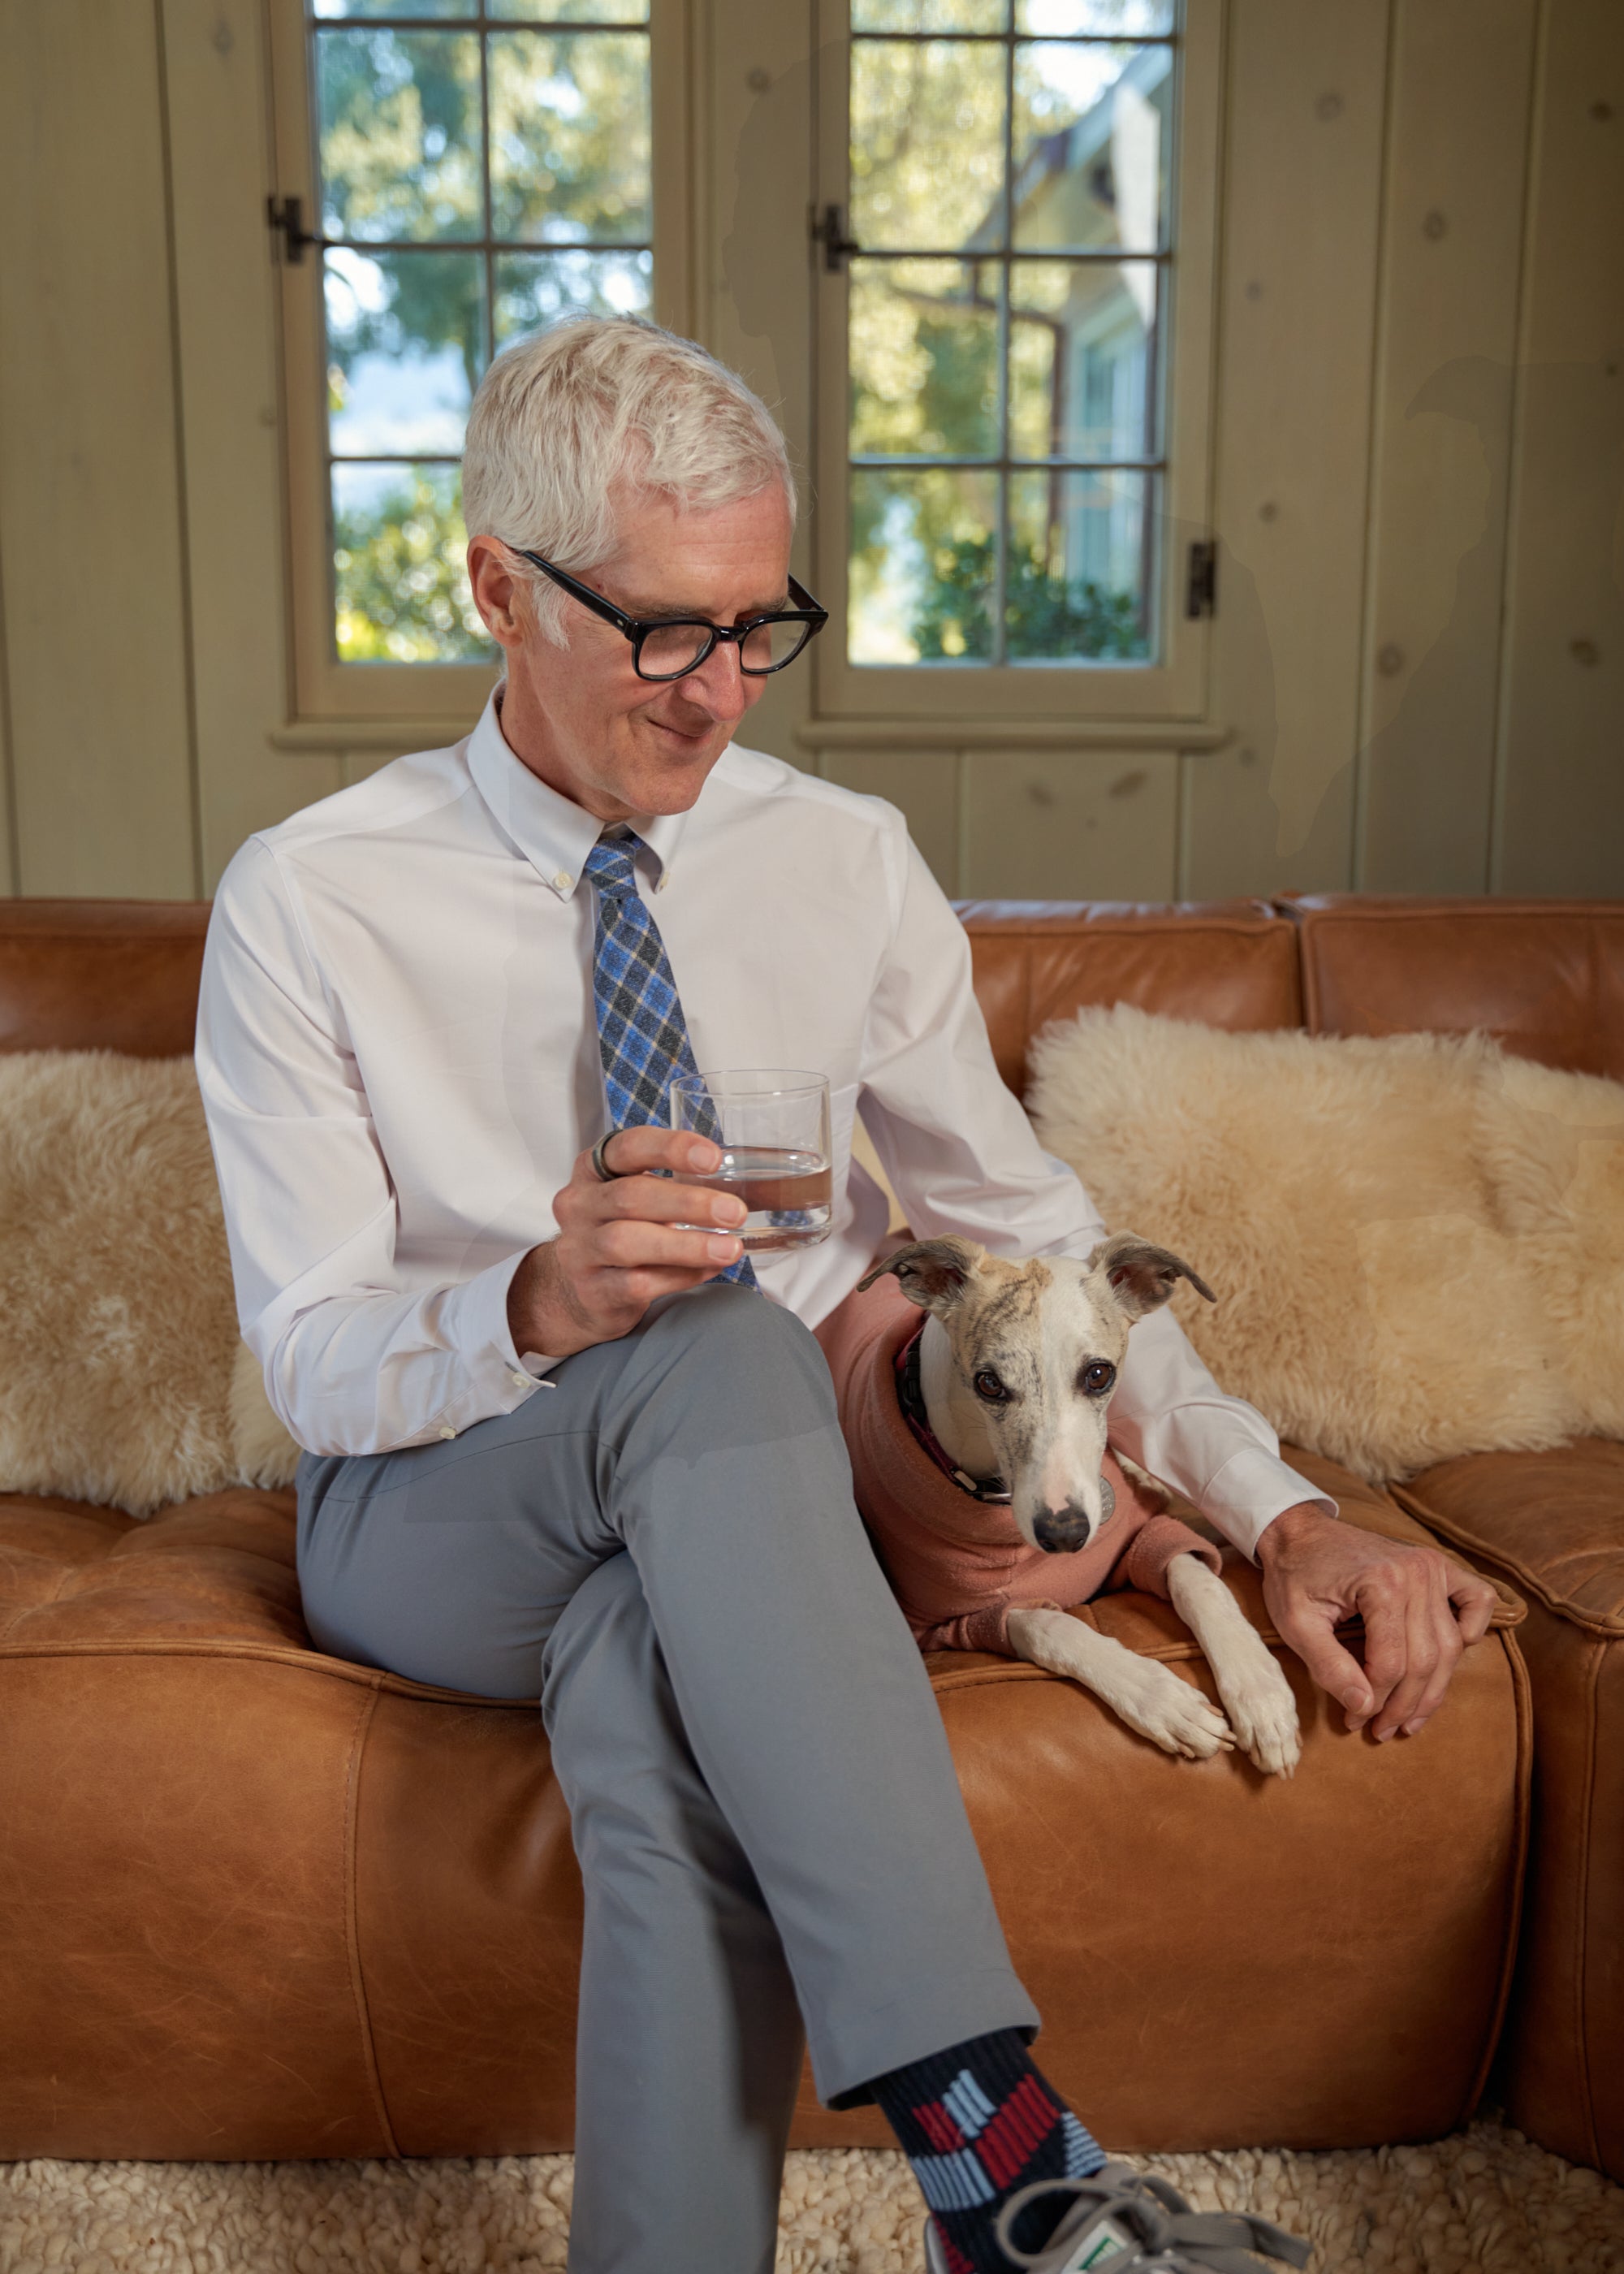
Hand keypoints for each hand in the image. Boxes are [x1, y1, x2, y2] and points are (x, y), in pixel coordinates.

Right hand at [507, 1128, 746, 1361]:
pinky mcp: (594, 1290)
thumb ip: (678, 1184)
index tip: (713, 1158)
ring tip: (729, 1248)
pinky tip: (707, 1270)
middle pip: (631, 1197)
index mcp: (594, 1170)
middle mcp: (580, 1205)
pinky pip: (638, 1283)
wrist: (574, 1293)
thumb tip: (758, 1187)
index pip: (627, 1147)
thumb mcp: (636, 1197)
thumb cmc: (620, 1231)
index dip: (670, 1148)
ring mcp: (581, 1250)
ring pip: (629, 1242)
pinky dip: (679, 1276)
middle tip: (735, 1212)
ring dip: (686, 1245)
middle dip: (688, 1203)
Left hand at [1255, 1503, 1498, 1740]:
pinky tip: (1447, 1658)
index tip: (1354, 1720)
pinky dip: (1474, 1628)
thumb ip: (1329, 1666)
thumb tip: (1363, 1706)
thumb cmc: (1295, 1576)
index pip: (1392, 1663)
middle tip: (1382, 1731)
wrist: (1299, 1533)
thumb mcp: (1295, 1623)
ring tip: (1409, 1719)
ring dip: (1434, 1688)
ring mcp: (1432, 1567)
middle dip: (1404, 1705)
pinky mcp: (1439, 1566)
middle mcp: (1416, 1573)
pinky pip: (1476, 1600)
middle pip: (1426, 1660)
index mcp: (1381, 1583)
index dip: (1375, 1701)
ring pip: (1451, 1645)